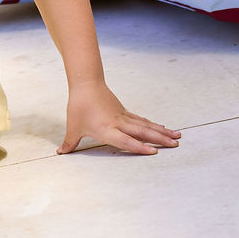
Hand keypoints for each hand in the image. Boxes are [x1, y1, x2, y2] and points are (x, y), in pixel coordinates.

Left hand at [58, 80, 180, 154]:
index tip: (154, 152)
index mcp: (106, 129)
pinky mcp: (125, 112)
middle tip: (176, 145)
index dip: (139, 147)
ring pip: (146, 126)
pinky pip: (142, 120)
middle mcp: (118, 123)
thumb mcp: (73, 126)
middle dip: (159, 139)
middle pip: (142, 132)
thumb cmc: (79, 106)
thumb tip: (61, 153)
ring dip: (162, 132)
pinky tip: (163, 128)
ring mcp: (123, 117)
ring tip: (177, 137)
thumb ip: (70, 142)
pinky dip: (153, 125)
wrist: (86, 84)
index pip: (125, 140)